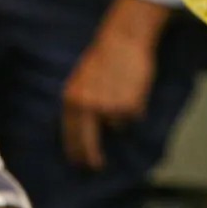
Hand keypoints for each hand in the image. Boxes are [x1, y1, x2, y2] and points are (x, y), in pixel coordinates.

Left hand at [62, 0, 168, 169]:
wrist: (123, 40)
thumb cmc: (103, 57)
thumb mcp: (81, 81)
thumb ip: (80, 103)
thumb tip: (82, 128)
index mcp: (72, 100)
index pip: (70, 134)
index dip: (75, 150)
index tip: (78, 162)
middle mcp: (88, 108)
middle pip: (89, 142)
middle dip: (92, 157)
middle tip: (96, 166)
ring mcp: (109, 108)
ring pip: (117, 125)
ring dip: (121, 115)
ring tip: (123, 92)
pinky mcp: (130, 107)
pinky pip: (133, 115)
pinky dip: (136, 107)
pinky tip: (133, 88)